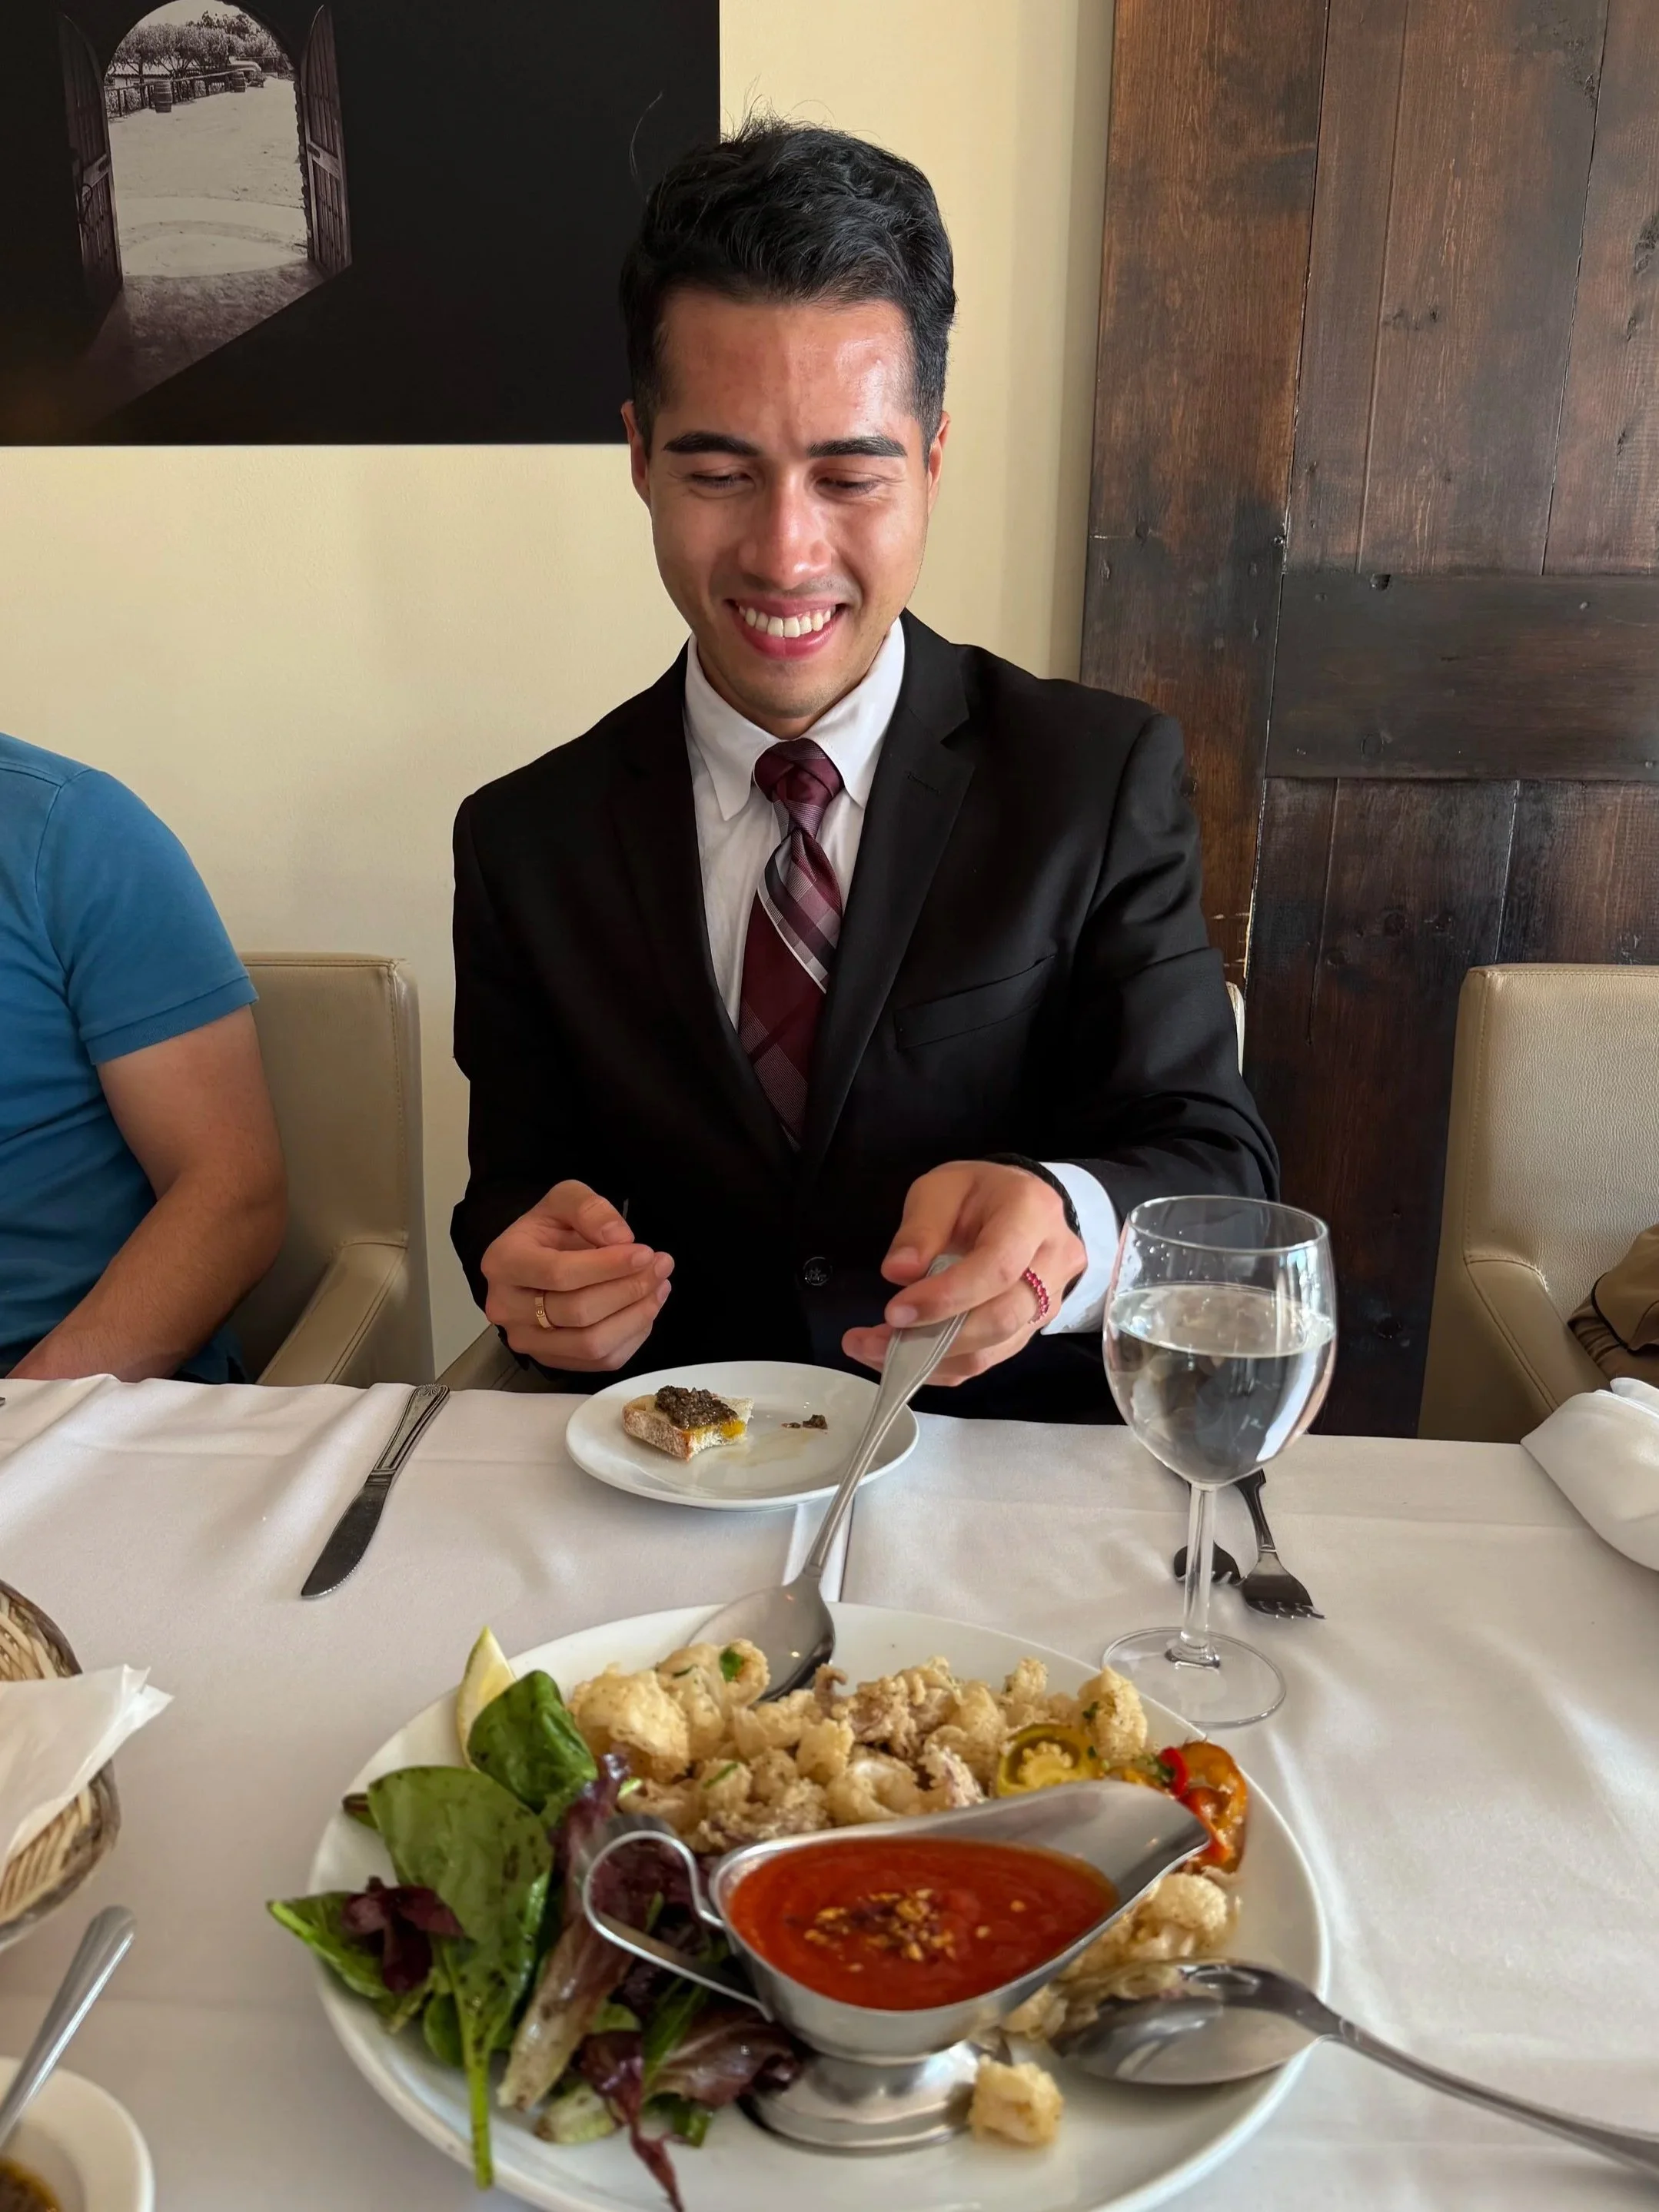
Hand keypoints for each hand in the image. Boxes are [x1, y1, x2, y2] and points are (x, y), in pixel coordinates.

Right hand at [481, 1181, 672, 1369]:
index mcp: (503, 1262)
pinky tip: (646, 1308)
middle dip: (628, 1289)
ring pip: (591, 1344)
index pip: (559, 1273)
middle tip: (661, 1266)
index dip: (608, 1266)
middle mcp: (506, 1308)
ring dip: (636, 1316)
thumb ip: (589, 1209)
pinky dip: (633, 1336)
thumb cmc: (550, 1229)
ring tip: (660, 1286)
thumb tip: (621, 1239)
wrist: (534, 1258)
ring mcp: (527, 1340)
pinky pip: (601, 1361)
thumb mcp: (565, 1198)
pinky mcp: (552, 1361)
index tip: (646, 1253)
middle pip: (578, 1312)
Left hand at [841, 1160, 1086, 1385]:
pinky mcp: (1033, 1328)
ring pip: (995, 1349)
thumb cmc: (977, 1192)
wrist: (1018, 1203)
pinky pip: (989, 1359)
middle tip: (875, 1340)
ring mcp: (1051, 1300)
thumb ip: (920, 1227)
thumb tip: (898, 1273)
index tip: (894, 1312)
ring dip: (932, 1360)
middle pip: (1002, 1318)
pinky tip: (903, 1356)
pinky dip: (943, 1365)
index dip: (946, 1297)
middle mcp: (1053, 1261)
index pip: (997, 1268)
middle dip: (936, 1339)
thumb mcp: (940, 1188)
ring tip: (876, 1349)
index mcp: (1033, 1213)